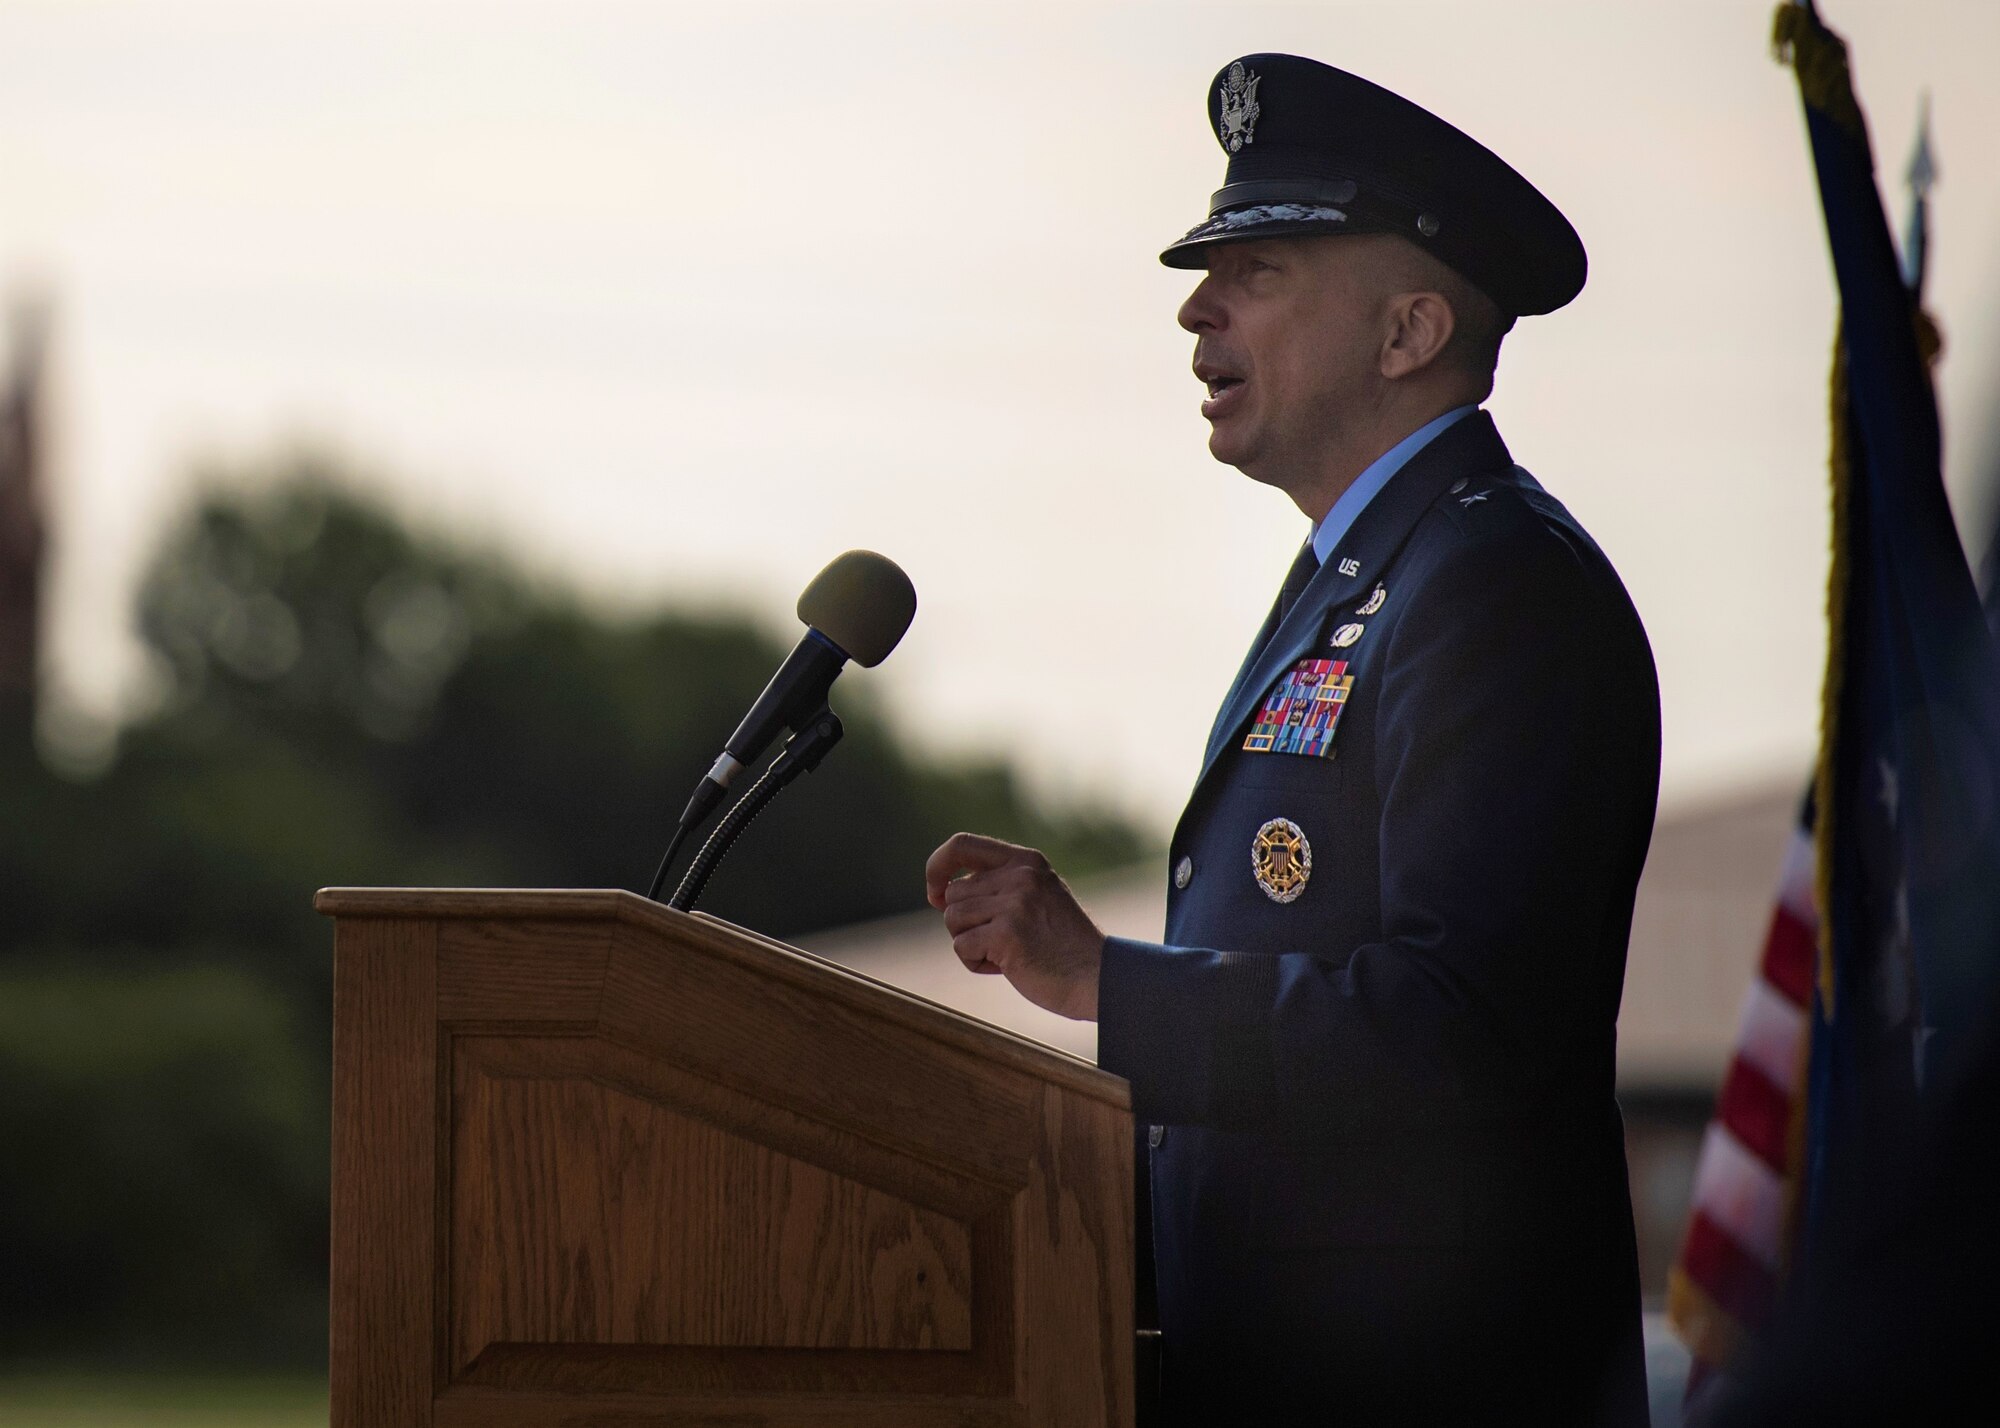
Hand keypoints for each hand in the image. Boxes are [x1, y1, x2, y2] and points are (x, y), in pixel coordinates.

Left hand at [924, 832, 1104, 1020]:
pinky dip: (977, 963)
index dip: (937, 867)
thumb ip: (999, 885)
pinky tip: (1009, 967)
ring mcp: (1014, 903)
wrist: (1098, 977)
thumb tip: (941, 892)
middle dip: (965, 924)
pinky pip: (962, 947)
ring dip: (972, 944)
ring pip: (952, 921)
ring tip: (1008, 953)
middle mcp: (1019, 876)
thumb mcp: (1038, 896)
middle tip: (999, 941)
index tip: (935, 893)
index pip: (961, 844)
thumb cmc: (1063, 945)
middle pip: (953, 894)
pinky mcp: (1006, 934)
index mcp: (1026, 861)